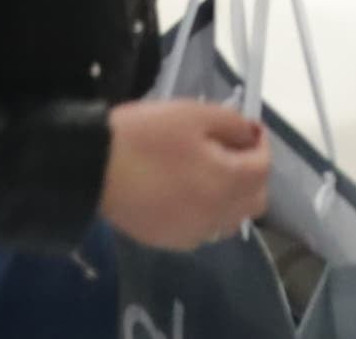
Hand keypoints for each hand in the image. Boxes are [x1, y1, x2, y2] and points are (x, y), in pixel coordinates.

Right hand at [100, 99, 270, 250]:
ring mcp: (193, 234)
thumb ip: (231, 124)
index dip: (261, 143)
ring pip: (231, 219)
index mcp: (227, 183)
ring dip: (232, 196)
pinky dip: (206, 212)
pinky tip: (185, 192)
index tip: (248, 127)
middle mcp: (217, 217)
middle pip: (255, 200)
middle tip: (231, 149)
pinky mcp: (169, 241)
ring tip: (208, 170)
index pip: (263, 167)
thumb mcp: (192, 114)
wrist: (92, 167)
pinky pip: (204, 229)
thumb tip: (250, 136)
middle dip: (252, 173)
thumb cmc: (145, 136)